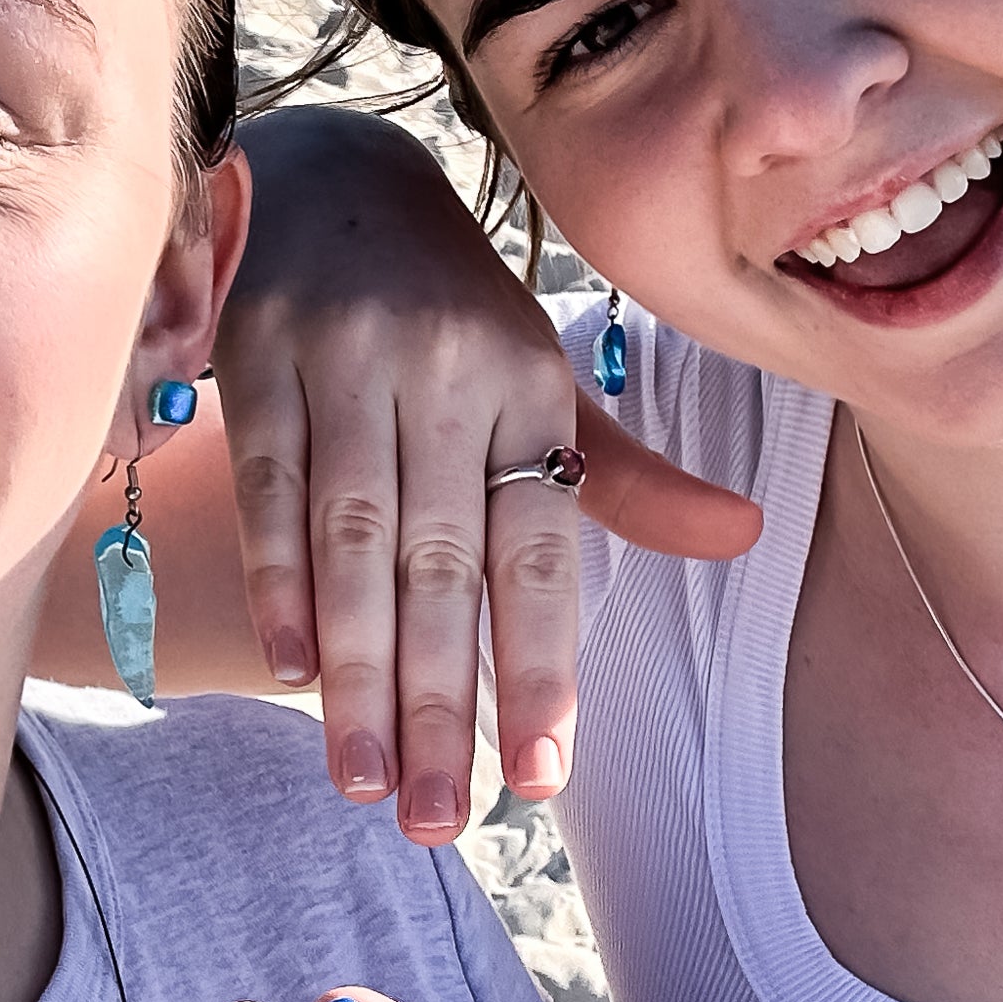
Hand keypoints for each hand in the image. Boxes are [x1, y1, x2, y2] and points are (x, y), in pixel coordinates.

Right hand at [222, 106, 760, 844]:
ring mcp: (348, 364)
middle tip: (434, 822)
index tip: (537, 779)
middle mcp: (448, 376)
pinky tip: (289, 669)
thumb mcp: (543, 381)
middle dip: (437, 701)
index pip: (539, 551)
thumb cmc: (450, 312)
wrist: (330, 179)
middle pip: (441, 564)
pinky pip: (268, 486)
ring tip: (361, 780)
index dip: (538, 666)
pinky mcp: (260, 357)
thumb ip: (621, 475)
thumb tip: (743, 537)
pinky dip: (278, 578)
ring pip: (354, 540)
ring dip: (356, 669)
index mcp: (530, 390)